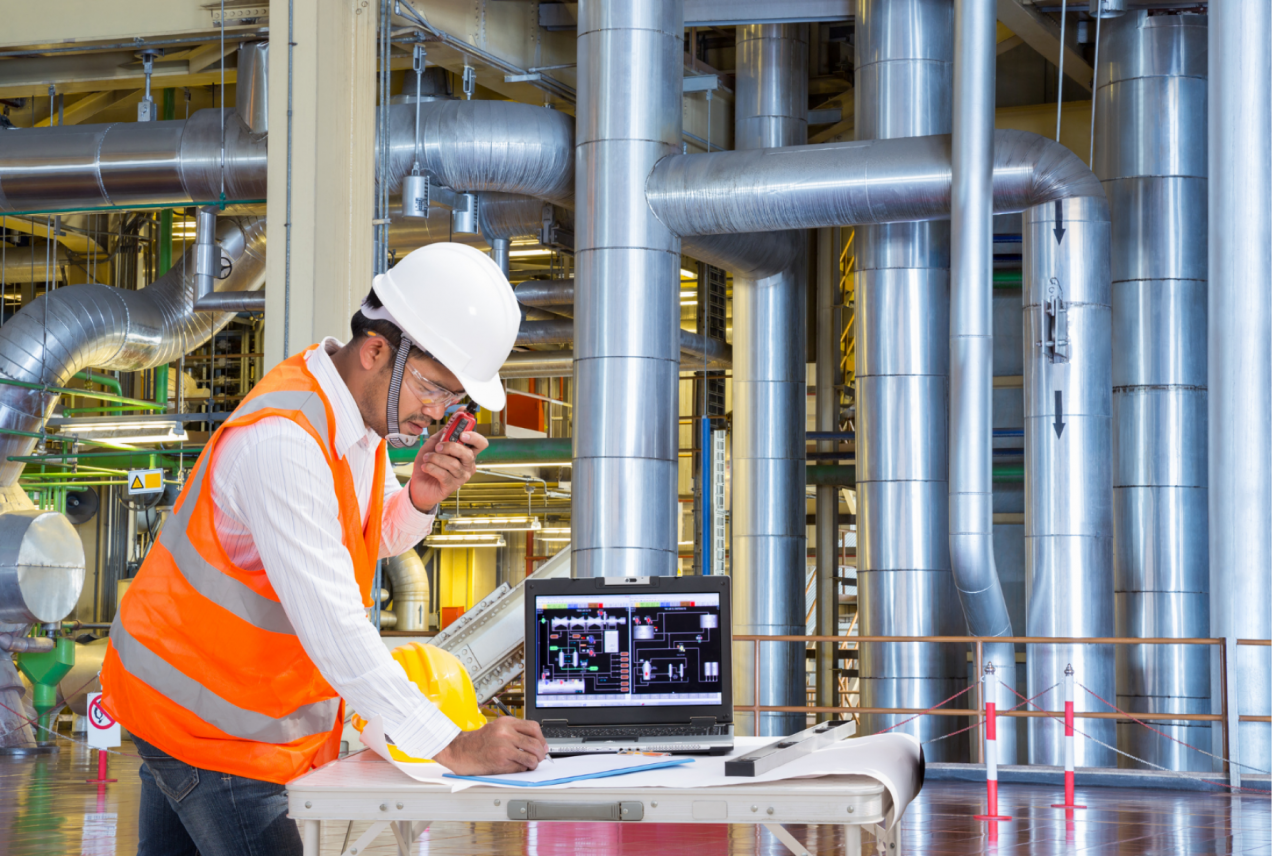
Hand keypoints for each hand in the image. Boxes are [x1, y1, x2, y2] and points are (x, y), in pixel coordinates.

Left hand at [408, 429, 488, 510]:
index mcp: (466, 453)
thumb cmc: (428, 463)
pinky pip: (443, 474)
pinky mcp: (452, 486)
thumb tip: (451, 424)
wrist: (418, 484)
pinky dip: (431, 468)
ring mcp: (461, 477)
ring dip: (435, 458)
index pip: (480, 443)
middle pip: (468, 454)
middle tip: (437, 447)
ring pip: (453, 464)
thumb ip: (442, 434)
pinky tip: (425, 467)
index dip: (474, 437)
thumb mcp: (433, 444)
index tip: (461, 433)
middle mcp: (468, 465)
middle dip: (451, 447)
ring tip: (427, 458)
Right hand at [433, 717, 547, 774]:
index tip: (543, 745)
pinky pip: (520, 768)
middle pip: (535, 744)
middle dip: (541, 753)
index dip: (542, 738)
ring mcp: (503, 748)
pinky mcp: (500, 762)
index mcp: (506, 723)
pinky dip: (522, 769)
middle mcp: (506, 734)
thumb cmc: (478, 741)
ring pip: (531, 757)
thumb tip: (536, 742)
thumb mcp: (497, 728)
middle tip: (539, 757)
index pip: (533, 728)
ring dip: (534, 763)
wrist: (459, 750)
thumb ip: (515, 732)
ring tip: (530, 764)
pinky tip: (518, 767)